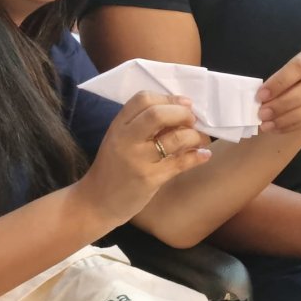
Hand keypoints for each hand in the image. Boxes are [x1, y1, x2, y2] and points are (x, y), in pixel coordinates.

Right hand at [77, 92, 210, 223]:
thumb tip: (180, 112)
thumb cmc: (113, 168)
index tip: (184, 104)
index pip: (143, 99)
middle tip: (193, 120)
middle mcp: (126, 139)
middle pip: (158, 114)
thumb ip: (141, 126)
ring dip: (195, 136)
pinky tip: (204, 155)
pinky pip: (180, 163)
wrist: (96, 203)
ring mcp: (137, 160)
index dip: (168, 98)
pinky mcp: (149, 179)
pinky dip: (197, 156)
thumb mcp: (119, 140)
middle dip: (183, 113)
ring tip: (201, 139)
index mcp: (118, 125)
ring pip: (174, 138)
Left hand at [256, 42, 300, 132]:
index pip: (300, 66)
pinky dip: (295, 125)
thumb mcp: (298, 65)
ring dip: (288, 118)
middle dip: (283, 103)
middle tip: (263, 114)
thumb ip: (283, 78)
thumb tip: (263, 98)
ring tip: (268, 124)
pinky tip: (279, 128)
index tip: (261, 95)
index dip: (279, 82)